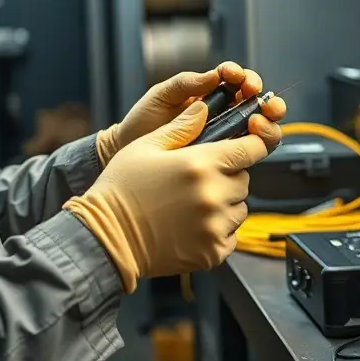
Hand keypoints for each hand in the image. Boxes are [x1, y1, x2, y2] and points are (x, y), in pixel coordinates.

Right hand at [65, 101, 280, 292]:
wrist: (108, 238)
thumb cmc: (122, 189)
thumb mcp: (147, 146)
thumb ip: (181, 126)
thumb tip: (204, 108)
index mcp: (201, 164)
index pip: (251, 149)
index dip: (251, 145)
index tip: (246, 146)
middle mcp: (214, 195)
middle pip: (245, 179)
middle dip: (229, 175)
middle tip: (199, 179)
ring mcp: (215, 226)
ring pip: (239, 208)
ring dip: (225, 203)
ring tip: (193, 203)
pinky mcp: (213, 252)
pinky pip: (232, 234)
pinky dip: (219, 229)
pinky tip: (192, 224)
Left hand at [96, 60, 284, 165]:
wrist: (127, 154)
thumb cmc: (143, 122)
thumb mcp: (161, 96)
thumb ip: (185, 83)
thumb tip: (214, 76)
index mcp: (210, 94)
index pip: (237, 81)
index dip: (244, 77)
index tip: (237, 79)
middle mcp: (223, 114)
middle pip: (257, 104)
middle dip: (265, 99)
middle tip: (258, 101)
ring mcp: (225, 138)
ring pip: (260, 129)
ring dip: (267, 123)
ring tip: (258, 123)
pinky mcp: (224, 160)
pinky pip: (249, 153)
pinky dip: (257, 147)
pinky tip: (249, 146)